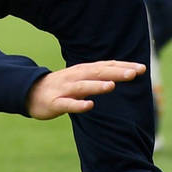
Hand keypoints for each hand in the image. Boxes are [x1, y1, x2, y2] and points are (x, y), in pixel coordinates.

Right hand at [26, 61, 145, 119]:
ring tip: (113, 86)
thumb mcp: (80, 77)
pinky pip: (68, 104)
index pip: (106, 66)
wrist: (29, 92)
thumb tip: (122, 73)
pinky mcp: (55, 103)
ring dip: (97, 86)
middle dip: (116, 72)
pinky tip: (89, 106)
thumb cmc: (61, 86)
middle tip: (135, 73)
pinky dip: (78, 105)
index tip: (142, 68)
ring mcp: (64, 89)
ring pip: (83, 86)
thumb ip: (98, 76)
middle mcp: (75, 76)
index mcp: (83, 70)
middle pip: (98, 72)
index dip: (123, 66)